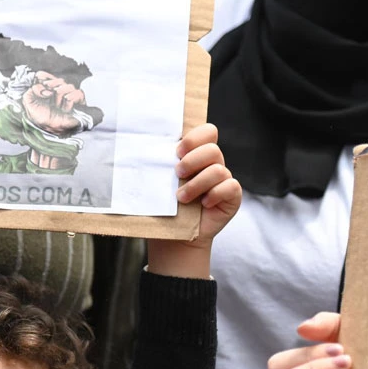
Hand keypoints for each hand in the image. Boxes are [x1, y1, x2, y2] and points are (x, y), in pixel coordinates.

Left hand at [21, 72, 86, 135]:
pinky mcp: (79, 101)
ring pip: (69, 86)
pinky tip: (66, 108)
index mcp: (45, 88)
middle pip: (59, 80)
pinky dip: (71, 100)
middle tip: (49, 99)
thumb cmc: (41, 118)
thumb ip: (30, 90)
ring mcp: (69, 94)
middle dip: (52, 89)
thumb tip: (43, 87)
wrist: (50, 129)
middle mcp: (57, 89)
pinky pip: (78, 93)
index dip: (43, 79)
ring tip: (58, 106)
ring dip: (61, 97)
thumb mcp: (29, 103)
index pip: (44, 75)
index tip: (42, 87)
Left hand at [147, 123, 241, 279]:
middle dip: (193, 160)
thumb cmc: (164, 207)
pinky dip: (215, 194)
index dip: (195, 138)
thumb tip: (136, 149)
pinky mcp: (231, 196)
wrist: (173, 236)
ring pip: (218, 169)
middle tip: (177, 173)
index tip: (177, 152)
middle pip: (212, 148)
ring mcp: (223, 180)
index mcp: (196, 155)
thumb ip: (156, 164)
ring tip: (181, 198)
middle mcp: (212, 165)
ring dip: (196, 184)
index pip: (207, 132)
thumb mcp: (158, 184)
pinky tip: (203, 205)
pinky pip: (231, 186)